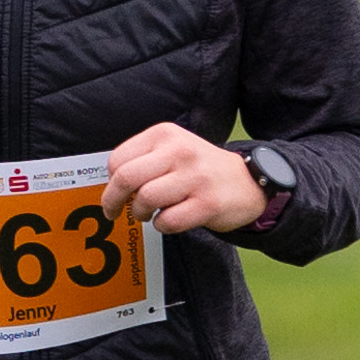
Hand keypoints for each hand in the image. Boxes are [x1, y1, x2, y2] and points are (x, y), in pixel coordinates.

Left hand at [101, 123, 265, 238]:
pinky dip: (162, 225)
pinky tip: (170, 219)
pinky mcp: (207, 203)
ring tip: (148, 214)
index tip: (114, 192)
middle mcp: (179, 151)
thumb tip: (112, 187)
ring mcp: (195, 177)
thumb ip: (142, 160)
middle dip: (112, 201)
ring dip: (140, 213)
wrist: (248, 180)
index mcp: (164, 134)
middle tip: (114, 212)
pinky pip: (167, 221)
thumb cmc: (200, 168)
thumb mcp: (172, 148)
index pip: (118, 159)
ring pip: (145, 199)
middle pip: (126, 178)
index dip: (110, 181)